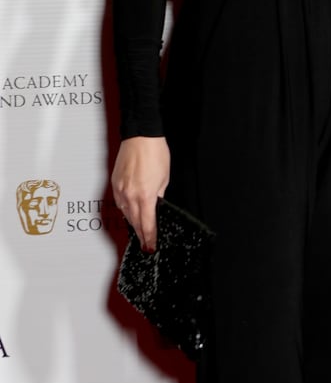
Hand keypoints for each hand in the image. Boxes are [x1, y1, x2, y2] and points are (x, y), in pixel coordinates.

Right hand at [111, 135, 169, 250]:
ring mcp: (120, 190)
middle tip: (145, 244)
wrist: (141, 136)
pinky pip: (119, 203)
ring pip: (126, 213)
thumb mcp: (164, 178)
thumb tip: (155, 206)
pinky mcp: (115, 183)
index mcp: (145, 195)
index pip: (147, 224)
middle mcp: (130, 195)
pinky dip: (125, 210)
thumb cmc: (155, 152)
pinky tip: (130, 213)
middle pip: (134, 222)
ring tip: (139, 231)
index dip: (149, 238)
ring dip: (133, 223)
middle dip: (141, 234)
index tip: (151, 246)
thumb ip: (159, 196)